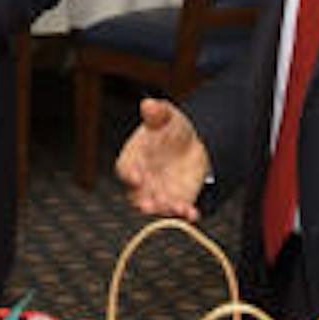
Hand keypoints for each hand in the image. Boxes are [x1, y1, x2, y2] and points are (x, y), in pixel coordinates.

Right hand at [114, 97, 210, 220]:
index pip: (125, 168)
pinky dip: (185, 215)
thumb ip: (157, 112)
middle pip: (137, 196)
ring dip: (164, 211)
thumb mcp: (167, 115)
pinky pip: (179, 212)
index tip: (135, 178)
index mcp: (133, 159)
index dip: (128, 174)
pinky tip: (192, 214)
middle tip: (149, 205)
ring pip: (158, 208)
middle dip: (143, 202)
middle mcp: (142, 181)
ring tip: (175, 207)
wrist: (193, 141)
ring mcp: (159, 193)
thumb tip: (149, 104)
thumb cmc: (171, 128)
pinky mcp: (177, 201)